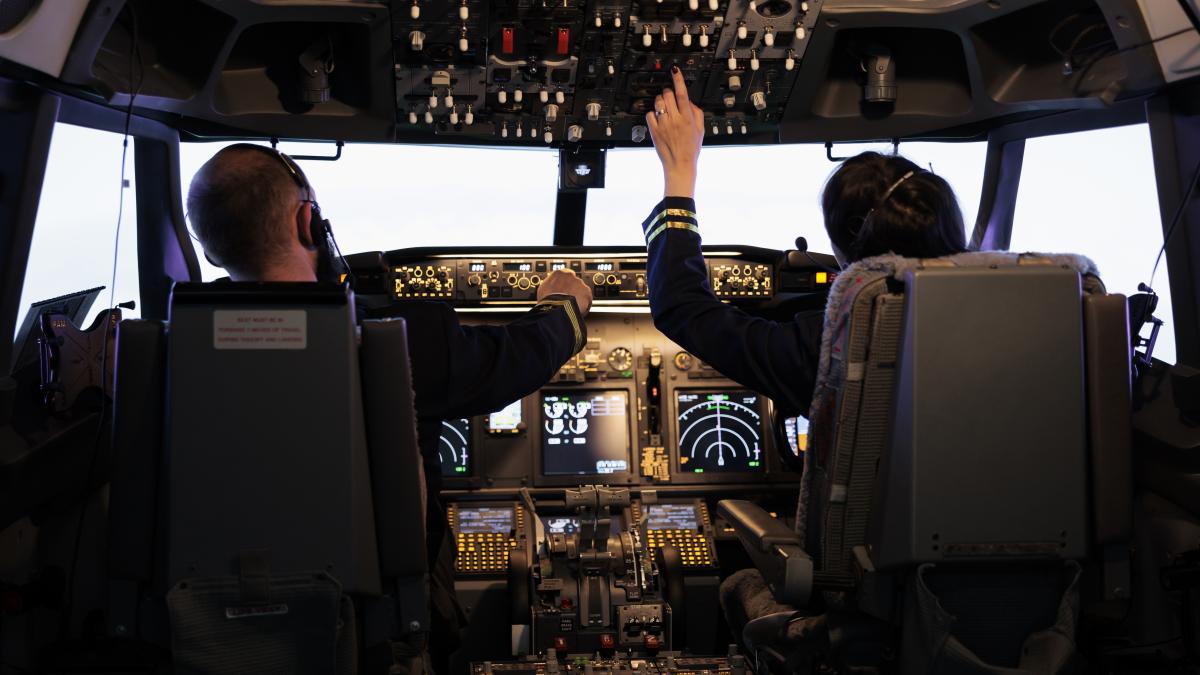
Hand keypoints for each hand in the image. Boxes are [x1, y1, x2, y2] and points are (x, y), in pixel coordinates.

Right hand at [538, 269, 591, 315]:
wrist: (557, 308)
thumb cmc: (547, 299)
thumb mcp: (543, 289)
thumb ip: (550, 285)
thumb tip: (550, 288)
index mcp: (559, 273)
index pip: (564, 275)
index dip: (564, 284)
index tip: (563, 289)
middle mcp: (571, 276)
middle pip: (573, 282)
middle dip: (571, 290)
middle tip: (567, 299)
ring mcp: (580, 284)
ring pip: (581, 290)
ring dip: (578, 296)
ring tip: (572, 306)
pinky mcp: (587, 292)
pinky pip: (587, 298)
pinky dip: (584, 303)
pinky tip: (578, 309)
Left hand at [645, 66, 705, 198]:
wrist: (680, 165)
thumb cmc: (691, 149)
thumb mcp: (700, 130)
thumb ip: (696, 112)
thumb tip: (688, 100)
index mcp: (688, 118)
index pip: (682, 93)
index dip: (678, 79)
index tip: (675, 70)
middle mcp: (675, 120)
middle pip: (667, 95)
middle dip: (668, 92)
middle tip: (670, 97)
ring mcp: (663, 125)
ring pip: (658, 103)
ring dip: (660, 101)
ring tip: (664, 108)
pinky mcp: (654, 131)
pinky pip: (649, 115)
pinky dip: (652, 114)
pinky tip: (658, 119)